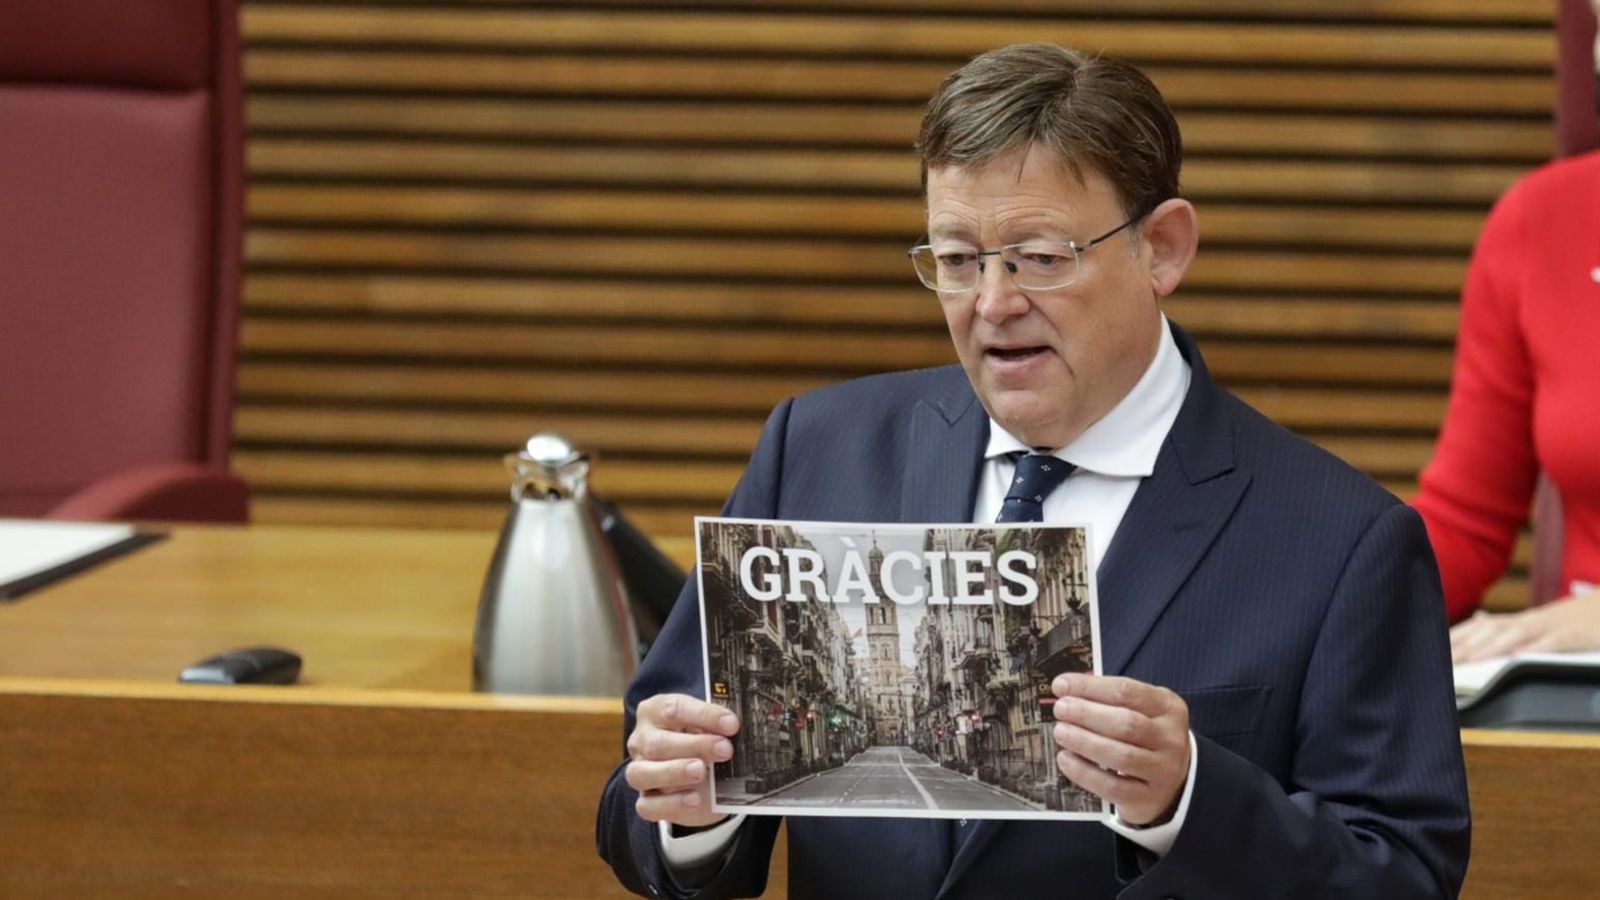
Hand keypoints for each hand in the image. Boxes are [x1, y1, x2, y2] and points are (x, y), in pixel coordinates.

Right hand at [624, 693, 739, 827]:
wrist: (702, 776)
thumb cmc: (703, 740)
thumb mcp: (711, 728)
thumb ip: (718, 725)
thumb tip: (736, 726)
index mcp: (655, 711)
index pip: (673, 709)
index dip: (704, 715)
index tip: (731, 724)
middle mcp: (642, 741)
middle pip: (657, 743)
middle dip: (694, 745)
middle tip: (725, 750)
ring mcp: (639, 772)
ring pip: (642, 774)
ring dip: (675, 772)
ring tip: (702, 771)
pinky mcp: (646, 801)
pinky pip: (648, 806)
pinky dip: (671, 803)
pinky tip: (694, 799)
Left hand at [1051, 674, 1189, 826]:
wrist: (1173, 781)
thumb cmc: (1146, 737)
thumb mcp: (1141, 710)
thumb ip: (1109, 699)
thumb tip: (1066, 688)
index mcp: (1169, 707)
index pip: (1127, 691)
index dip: (1089, 687)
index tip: (1061, 685)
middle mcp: (1171, 739)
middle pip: (1126, 723)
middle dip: (1086, 714)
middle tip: (1060, 709)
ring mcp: (1163, 771)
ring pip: (1120, 756)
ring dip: (1084, 741)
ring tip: (1061, 732)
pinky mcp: (1149, 798)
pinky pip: (1112, 787)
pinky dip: (1084, 772)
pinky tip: (1066, 759)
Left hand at [1450, 589, 1599, 662]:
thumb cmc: (1575, 618)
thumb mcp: (1540, 621)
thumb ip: (1510, 623)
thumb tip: (1480, 619)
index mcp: (1523, 621)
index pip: (1482, 627)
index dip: (1458, 637)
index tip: (1432, 648)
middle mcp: (1533, 621)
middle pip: (1494, 630)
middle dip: (1466, 644)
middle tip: (1442, 659)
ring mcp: (1554, 627)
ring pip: (1518, 635)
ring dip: (1492, 647)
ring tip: (1469, 659)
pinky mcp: (1577, 636)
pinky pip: (1554, 642)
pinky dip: (1537, 648)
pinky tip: (1519, 656)